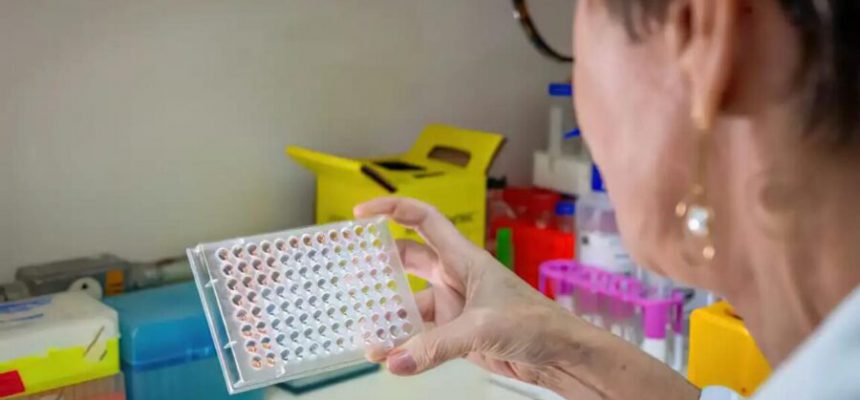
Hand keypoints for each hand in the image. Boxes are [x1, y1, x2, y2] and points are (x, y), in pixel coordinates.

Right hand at [354, 197, 587, 382]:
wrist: (560, 355)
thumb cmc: (538, 323)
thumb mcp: (483, 327)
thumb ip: (436, 345)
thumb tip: (396, 359)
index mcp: (464, 258)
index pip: (422, 220)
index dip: (392, 209)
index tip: (361, 214)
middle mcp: (455, 277)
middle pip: (407, 261)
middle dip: (380, 267)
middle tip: (352, 277)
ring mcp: (455, 306)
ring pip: (410, 305)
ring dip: (389, 318)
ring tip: (367, 333)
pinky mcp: (457, 333)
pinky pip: (420, 336)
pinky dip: (404, 346)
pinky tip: (389, 356)